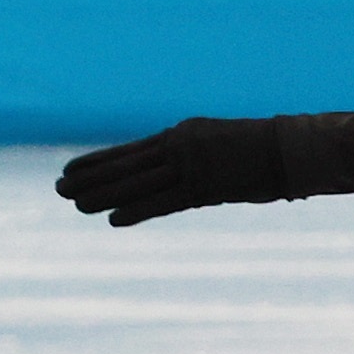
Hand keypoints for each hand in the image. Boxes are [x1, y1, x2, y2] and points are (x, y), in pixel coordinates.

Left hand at [55, 116, 288, 226]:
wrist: (294, 147)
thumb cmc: (266, 148)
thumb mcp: (223, 144)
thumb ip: (197, 157)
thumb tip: (177, 176)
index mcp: (185, 134)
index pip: (131, 151)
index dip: (98, 162)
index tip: (70, 169)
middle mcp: (182, 147)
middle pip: (127, 166)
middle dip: (91, 178)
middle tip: (59, 188)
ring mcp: (192, 167)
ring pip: (138, 183)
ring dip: (104, 195)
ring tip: (74, 204)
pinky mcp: (206, 187)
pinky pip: (165, 202)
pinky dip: (138, 210)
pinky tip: (114, 220)